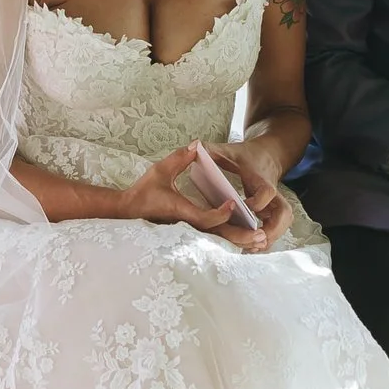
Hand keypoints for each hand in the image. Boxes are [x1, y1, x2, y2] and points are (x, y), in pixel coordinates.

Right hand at [123, 143, 254, 233]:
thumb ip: (179, 158)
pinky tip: (246, 240)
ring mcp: (188, 234)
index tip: (233, 203)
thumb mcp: (159, 171)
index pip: (205, 219)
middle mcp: (187, 226)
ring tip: (260, 240)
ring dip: (238, 241)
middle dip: (239, 236)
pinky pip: (213, 241)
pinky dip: (230, 241)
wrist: (127, 212)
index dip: (220, 213)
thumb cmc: (142, 192)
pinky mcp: (189, 236)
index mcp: (181, 212)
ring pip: (217, 242)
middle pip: (217, 237)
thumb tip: (197, 146)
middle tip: (261, 236)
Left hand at [213, 133, 294, 249]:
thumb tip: (195, 147)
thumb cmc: (245, 156)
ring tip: (253, 247)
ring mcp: (274, 204)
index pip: (267, 192)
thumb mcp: (229, 151)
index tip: (244, 207)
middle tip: (257, 238)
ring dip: (271, 237)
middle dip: (273, 229)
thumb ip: (212, 151)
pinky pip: (275, 228)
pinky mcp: (272, 212)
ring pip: (283, 223)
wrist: (266, 155)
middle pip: (284, 213)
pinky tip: (251, 247)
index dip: (257, 202)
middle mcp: (273, 194)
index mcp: (261, 179)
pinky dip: (267, 239)